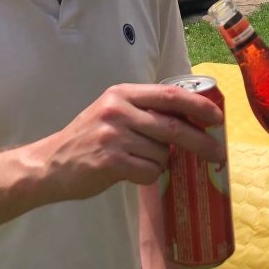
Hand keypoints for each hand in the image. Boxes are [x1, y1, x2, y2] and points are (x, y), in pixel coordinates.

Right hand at [42, 83, 223, 202]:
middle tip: (218, 154)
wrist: (51, 164)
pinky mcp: (110, 161)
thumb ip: (145, 112)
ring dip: (161, 162)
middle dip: (201, 141)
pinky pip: (149, 171)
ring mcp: (113, 135)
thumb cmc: (88, 138)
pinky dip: (148, 175)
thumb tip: (191, 121)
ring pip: (162, 153)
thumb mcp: (114, 112)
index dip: (198, 106)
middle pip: (173, 126)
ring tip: (139, 161)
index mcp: (123, 93)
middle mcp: (118, 110)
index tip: (218, 118)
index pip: (170, 95)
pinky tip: (131, 173)